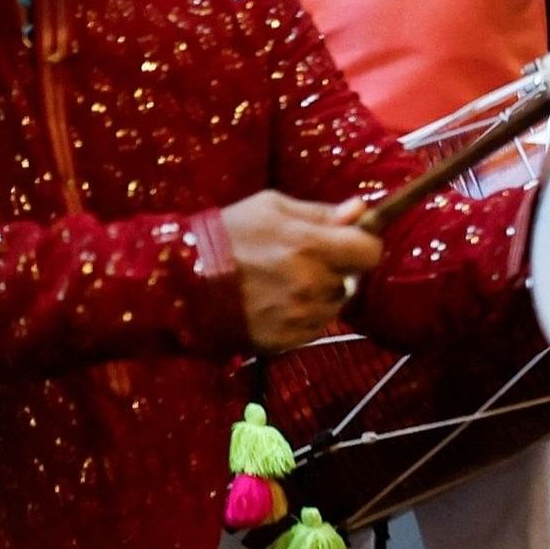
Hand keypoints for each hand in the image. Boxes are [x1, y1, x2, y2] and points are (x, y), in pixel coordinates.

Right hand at [218, 190, 382, 351]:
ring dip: (320, 295)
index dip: (361, 246)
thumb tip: (361, 209)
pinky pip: (314, 327)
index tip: (346, 243)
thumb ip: (320, 212)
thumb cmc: (226, 235)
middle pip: (352, 280)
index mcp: (311, 246)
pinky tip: (274, 304)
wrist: (179, 281)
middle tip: (302, 263)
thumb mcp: (271, 208)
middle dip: (336, 271)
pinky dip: (303, 317)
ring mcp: (300, 316)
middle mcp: (312, 284)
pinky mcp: (286, 340)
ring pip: (333, 305)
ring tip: (281, 284)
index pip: (370, 252)